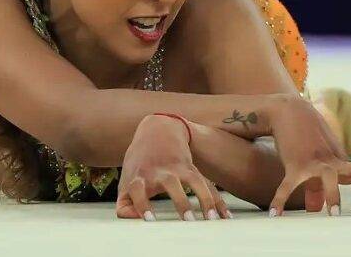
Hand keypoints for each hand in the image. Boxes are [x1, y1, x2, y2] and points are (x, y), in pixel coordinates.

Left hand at [115, 114, 231, 221]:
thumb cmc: (140, 162)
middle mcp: (160, 171)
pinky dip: (217, 201)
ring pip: (195, 182)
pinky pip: (207, 185)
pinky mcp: (192, 168)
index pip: (137, 190)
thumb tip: (136, 220)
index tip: (150, 219)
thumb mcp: (126, 180)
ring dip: (204, 200)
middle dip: (181, 202)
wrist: (158, 130)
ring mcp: (178, 168)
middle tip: (189, 220)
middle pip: (171, 184)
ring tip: (211, 219)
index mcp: (140, 176)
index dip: (141, 204)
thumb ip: (124, 205)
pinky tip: (225, 216)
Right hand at [267, 95, 350, 215]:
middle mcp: (334, 161)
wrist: (288, 111)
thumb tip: (316, 208)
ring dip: (333, 194)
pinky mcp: (295, 163)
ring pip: (330, 175)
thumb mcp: (319, 161)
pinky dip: (281, 200)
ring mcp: (315, 161)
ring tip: (333, 214)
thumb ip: (319, 185)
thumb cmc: (307, 138)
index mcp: (344, 162)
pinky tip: (275, 215)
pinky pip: (288, 184)